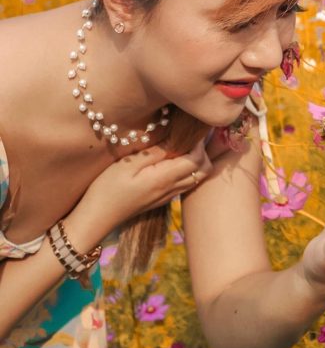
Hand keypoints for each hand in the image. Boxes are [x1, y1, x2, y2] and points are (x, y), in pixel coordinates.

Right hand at [80, 139, 212, 231]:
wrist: (96, 218)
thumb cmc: (107, 188)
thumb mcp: (127, 164)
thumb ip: (155, 152)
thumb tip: (176, 138)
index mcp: (165, 179)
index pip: (197, 159)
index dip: (198, 142)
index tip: (187, 129)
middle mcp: (172, 189)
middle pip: (204, 169)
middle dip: (202, 151)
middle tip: (187, 137)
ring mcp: (168, 196)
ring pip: (197, 177)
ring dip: (196, 161)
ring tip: (180, 145)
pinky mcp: (163, 198)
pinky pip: (186, 183)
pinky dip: (188, 170)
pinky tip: (171, 160)